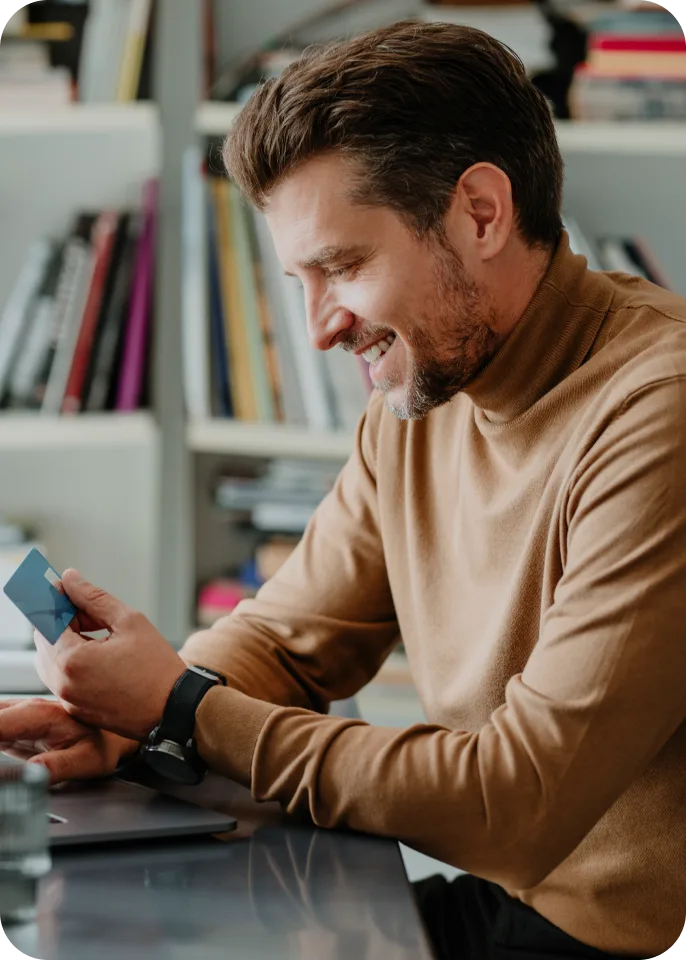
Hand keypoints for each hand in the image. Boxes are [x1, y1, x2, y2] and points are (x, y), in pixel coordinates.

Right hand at [0, 698, 139, 785]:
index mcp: (40, 715)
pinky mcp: (16, 724)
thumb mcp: (86, 760)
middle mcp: (27, 709)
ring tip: (2, 757)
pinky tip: (3, 752)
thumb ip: (58, 766)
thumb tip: (32, 772)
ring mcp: (20, 714)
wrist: (115, 732)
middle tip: (1, 760)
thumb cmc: (104, 743)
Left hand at [34, 569, 186, 741]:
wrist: (174, 709)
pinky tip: (103, 656)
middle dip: (64, 622)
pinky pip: (63, 679)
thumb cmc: (156, 667)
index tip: (68, 589)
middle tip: (93, 614)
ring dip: (67, 642)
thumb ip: (94, 598)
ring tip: (100, 635)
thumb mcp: (129, 622)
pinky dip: (74, 662)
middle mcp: (62, 684)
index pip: (46, 621)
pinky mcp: (76, 710)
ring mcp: (68, 700)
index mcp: (71, 661)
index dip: (57, 602)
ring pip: (51, 660)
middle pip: (45, 641)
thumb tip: (70, 578)